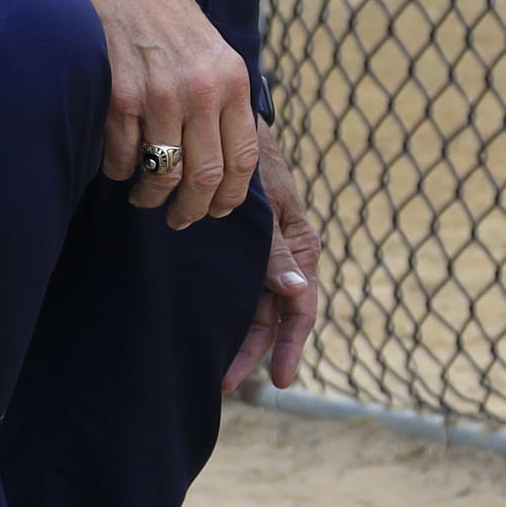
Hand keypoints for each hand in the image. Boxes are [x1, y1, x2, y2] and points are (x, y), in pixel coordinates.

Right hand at [53, 0, 260, 227]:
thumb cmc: (160, 9)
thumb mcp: (210, 46)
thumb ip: (222, 95)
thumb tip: (228, 157)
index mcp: (231, 78)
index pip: (244, 158)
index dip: (231, 197)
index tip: (217, 211)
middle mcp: (201, 89)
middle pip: (205, 178)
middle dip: (192, 211)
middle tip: (180, 220)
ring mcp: (159, 95)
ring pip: (162, 176)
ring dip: (151, 198)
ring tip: (144, 197)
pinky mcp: (118, 97)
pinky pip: (121, 159)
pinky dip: (118, 173)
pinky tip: (118, 167)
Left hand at [228, 152, 324, 396]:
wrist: (225, 123)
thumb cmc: (253, 156)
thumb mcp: (267, 201)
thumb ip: (277, 245)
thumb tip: (295, 287)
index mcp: (300, 244)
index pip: (302, 305)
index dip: (291, 344)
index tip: (281, 379)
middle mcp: (282, 255)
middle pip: (274, 315)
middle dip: (254, 351)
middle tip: (226, 383)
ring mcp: (258, 253)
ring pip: (253, 307)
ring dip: (237, 336)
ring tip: (214, 368)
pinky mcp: (234, 248)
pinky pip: (234, 287)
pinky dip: (224, 311)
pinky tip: (204, 329)